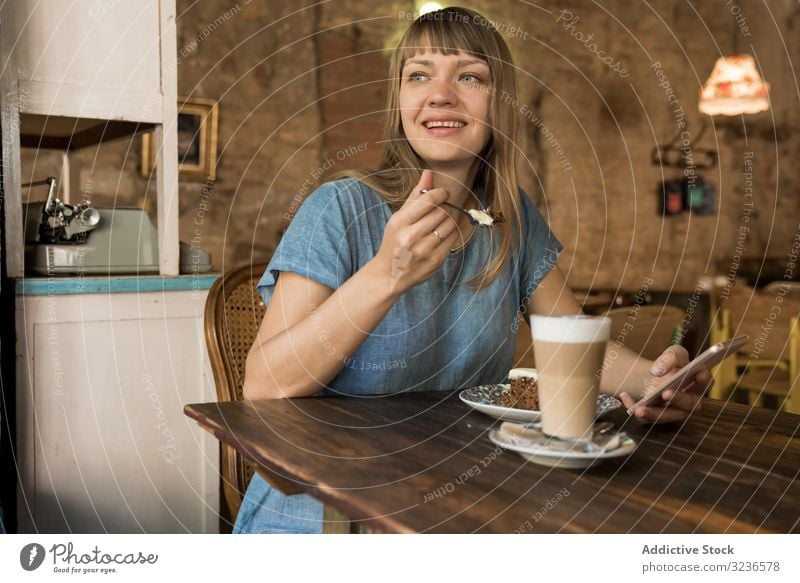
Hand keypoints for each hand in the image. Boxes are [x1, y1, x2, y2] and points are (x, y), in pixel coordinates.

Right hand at [372, 169, 458, 294]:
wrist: (389, 274)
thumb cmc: (394, 241)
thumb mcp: (398, 217)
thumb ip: (415, 196)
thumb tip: (428, 173)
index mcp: (400, 222)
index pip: (429, 200)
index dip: (441, 193)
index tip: (443, 194)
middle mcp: (411, 236)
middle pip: (442, 211)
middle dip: (445, 207)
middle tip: (442, 209)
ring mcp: (424, 250)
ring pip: (450, 224)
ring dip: (450, 219)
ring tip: (442, 221)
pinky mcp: (435, 260)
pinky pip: (453, 238)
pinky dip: (451, 233)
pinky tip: (443, 233)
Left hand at [620, 345, 713, 423]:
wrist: (650, 375)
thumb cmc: (669, 365)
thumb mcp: (673, 353)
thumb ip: (671, 357)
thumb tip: (658, 370)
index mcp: (697, 385)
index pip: (706, 383)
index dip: (704, 379)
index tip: (699, 372)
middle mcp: (688, 402)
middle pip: (688, 405)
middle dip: (678, 399)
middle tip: (666, 393)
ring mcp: (672, 412)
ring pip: (665, 416)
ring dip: (653, 413)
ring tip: (640, 408)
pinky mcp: (655, 417)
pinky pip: (645, 418)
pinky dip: (633, 407)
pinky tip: (625, 396)